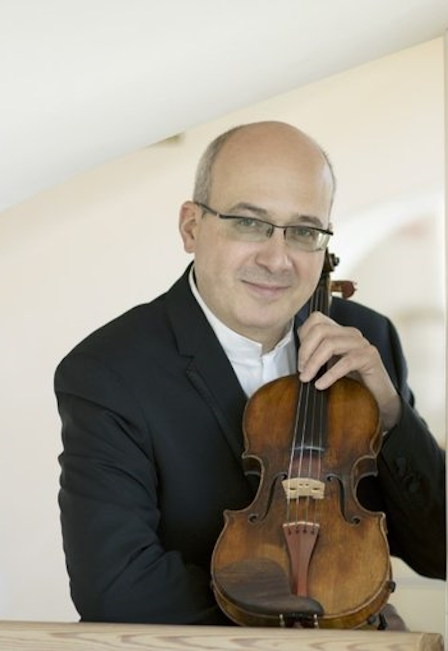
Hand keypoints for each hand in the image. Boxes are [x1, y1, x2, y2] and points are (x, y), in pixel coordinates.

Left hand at [297, 312, 400, 429]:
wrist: (378, 398)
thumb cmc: (351, 383)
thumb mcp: (329, 365)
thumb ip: (315, 356)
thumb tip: (295, 356)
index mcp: (340, 332)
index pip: (316, 319)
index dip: (303, 337)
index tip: (299, 360)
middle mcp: (351, 333)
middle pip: (320, 329)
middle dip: (305, 351)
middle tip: (301, 371)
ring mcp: (362, 344)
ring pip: (330, 344)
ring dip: (314, 363)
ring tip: (307, 379)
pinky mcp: (370, 357)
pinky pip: (345, 362)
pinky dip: (329, 375)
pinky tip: (321, 385)